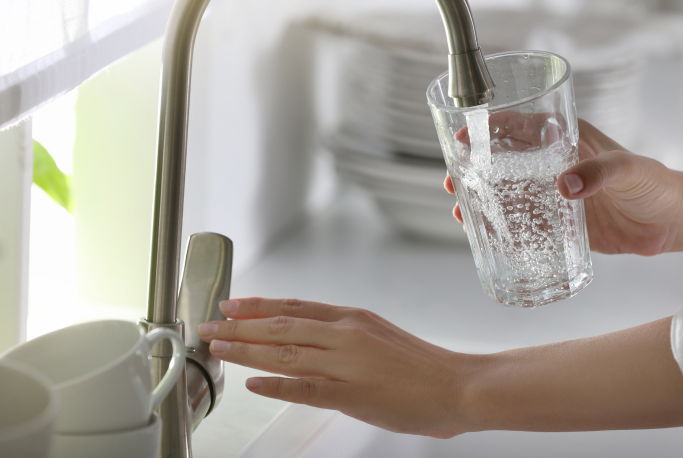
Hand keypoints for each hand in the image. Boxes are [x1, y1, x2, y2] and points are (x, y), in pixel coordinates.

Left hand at [200, 300, 682, 433]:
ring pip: (286, 352)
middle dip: (240, 325)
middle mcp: (345, 334)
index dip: (260, 306)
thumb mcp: (380, 336)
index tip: (232, 304)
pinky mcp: (352, 392)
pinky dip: (276, 384)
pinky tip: (252, 383)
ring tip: (217, 347)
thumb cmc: (422, 365)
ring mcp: (347, 362)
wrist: (458, 385)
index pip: (296, 308)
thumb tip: (310, 338)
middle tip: (208, 323)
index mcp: (353, 319)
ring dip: (246, 349)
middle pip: (282, 326)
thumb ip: (345, 336)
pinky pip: (305, 387)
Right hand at [445, 118, 682, 254]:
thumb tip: (565, 186)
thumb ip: (600, 173)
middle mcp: (553, 164)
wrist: (672, 222)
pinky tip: (485, 235)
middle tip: (452, 181)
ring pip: (507, 192)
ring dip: (482, 199)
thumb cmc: (655, 184)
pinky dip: (502, 226)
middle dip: (474, 168)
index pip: (519, 126)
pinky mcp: (559, 221)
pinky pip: (523, 222)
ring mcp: (554, 193)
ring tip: (460, 212)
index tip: (462, 137)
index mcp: (566, 139)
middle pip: (503, 161)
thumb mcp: (630, 170)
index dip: (487, 129)